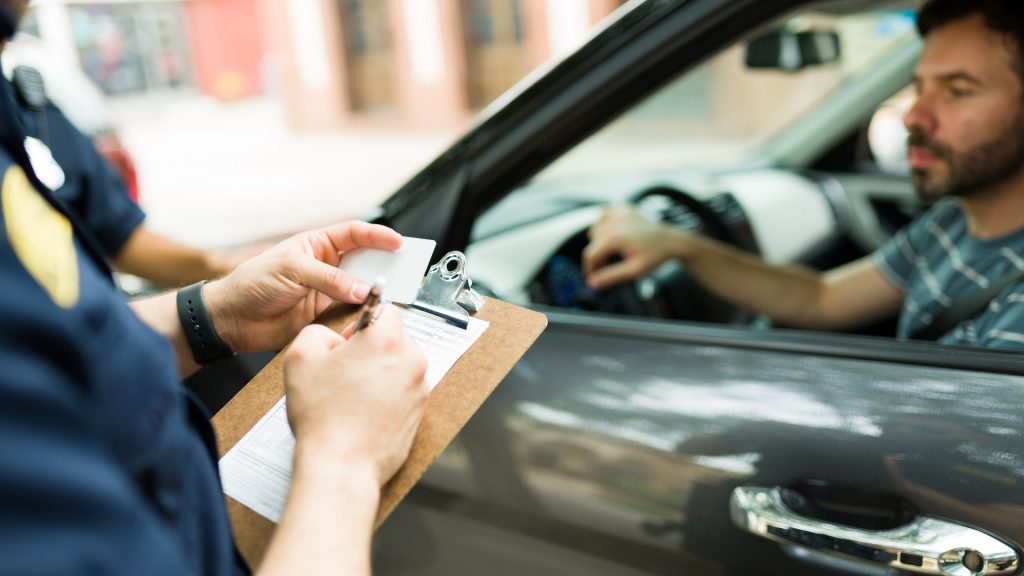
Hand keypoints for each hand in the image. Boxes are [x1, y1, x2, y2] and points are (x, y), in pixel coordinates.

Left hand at [205, 221, 401, 352]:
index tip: (398, 243)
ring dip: (376, 290)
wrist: (233, 319)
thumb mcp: (292, 271)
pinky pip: (351, 311)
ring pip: (361, 287)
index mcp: (317, 245)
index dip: (378, 236)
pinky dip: (363, 313)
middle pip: (364, 260)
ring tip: (393, 292)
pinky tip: (372, 313)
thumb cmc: (253, 283)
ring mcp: (327, 290)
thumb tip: (362, 289)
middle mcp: (326, 266)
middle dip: (385, 263)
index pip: (354, 234)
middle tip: (405, 268)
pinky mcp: (325, 314)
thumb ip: (329, 279)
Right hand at [283, 306, 428, 485]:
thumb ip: (317, 332)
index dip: (363, 322)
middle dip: (373, 350)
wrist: (341, 464)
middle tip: (346, 372)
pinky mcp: (420, 413)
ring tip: (353, 396)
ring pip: (400, 367)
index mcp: (386, 341)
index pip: (387, 310)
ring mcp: (419, 389)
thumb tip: (332, 337)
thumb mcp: (299, 358)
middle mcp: (411, 361)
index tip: (350, 341)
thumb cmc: (322, 416)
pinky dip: (388, 397)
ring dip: (381, 374)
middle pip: (395, 340)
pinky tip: (364, 412)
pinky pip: (404, 393)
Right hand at [582, 206, 688, 289]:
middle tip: (607, 268)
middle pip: (592, 243)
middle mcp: (614, 223)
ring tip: (612, 252)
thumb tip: (593, 284)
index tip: (593, 279)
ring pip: (596, 228)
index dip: (590, 269)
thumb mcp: (634, 270)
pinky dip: (605, 222)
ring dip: (599, 241)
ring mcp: (619, 214)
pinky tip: (612, 231)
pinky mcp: (625, 210)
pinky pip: (606, 213)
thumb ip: (611, 277)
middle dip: (596, 258)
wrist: (672, 241)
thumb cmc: (656, 255)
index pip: (591, 255)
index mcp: (614, 238)